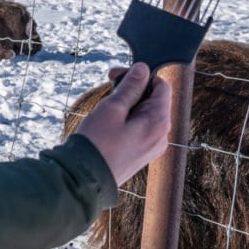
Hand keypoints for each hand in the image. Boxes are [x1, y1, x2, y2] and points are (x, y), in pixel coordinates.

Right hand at [74, 63, 171, 185]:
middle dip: (131, 90)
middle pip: (154, 100)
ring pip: (145, 114)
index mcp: (159, 122)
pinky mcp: (142, 154)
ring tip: (104, 109)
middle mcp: (161, 135)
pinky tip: (108, 123)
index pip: (161, 86)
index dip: (139, 75)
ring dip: (127, 105)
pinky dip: (127, 120)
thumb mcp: (112, 108)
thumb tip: (143, 69)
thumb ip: (130, 87)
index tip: (115, 75)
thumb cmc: (97, 142)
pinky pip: (140, 128)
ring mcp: (153, 147)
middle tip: (107, 87)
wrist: (86, 179)